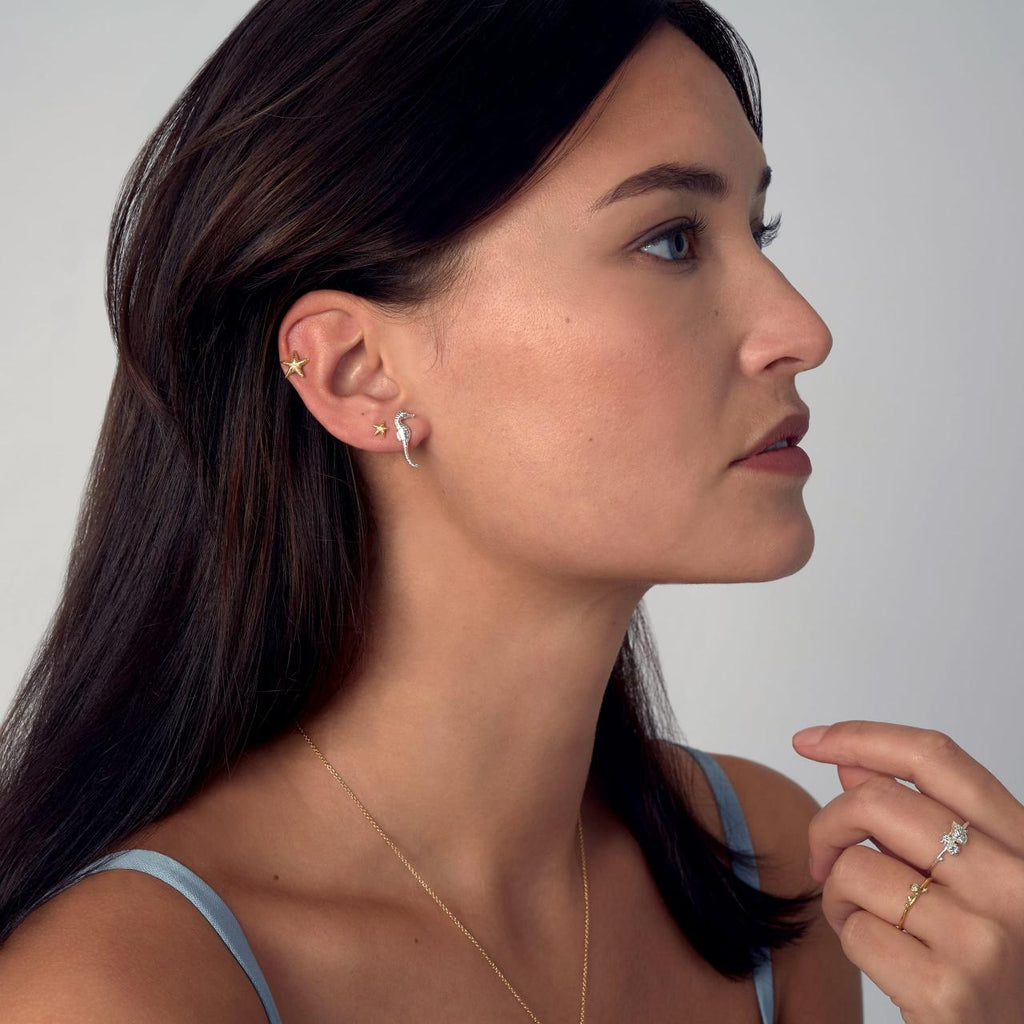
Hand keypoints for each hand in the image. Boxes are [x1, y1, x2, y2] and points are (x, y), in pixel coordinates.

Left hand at [792, 720, 1023, 1022]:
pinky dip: (850, 940)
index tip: (809, 740)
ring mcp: (986, 938)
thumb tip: (851, 764)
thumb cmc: (995, 969)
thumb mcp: (971, 882)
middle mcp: (1017, 884)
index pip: (936, 759)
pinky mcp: (950, 991)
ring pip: (855, 866)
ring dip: (838, 896)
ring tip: (870, 923)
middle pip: (878, 801)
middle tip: (824, 861)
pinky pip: (856, 931)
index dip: (862, 737)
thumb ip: (919, 824)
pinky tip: (884, 963)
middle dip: (827, 825)